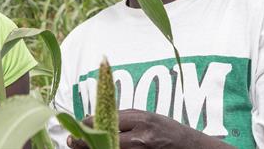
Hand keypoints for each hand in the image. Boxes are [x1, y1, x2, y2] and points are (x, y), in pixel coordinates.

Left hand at [68, 109, 218, 148]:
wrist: (191, 148)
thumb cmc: (168, 130)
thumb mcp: (146, 117)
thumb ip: (123, 118)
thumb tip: (95, 119)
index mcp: (140, 121)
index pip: (106, 122)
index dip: (87, 124)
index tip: (78, 124)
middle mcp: (139, 139)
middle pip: (103, 141)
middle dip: (84, 141)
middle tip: (72, 140)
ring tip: (79, 146)